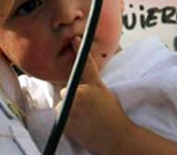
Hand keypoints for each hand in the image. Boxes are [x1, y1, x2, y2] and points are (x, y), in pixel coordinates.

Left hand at [56, 37, 133, 154]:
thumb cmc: (110, 110)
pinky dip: (66, 118)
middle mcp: (76, 98)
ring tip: (84, 115)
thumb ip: (89, 69)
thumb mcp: (101, 87)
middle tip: (88, 105)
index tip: (76, 39)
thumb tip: (78, 44)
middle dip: (72, 95)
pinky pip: (60, 116)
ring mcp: (69, 112)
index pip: (80, 68)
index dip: (78, 51)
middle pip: (65, 90)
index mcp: (87, 87)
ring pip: (62, 103)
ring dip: (69, 107)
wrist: (116, 137)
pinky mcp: (65, 124)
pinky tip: (79, 122)